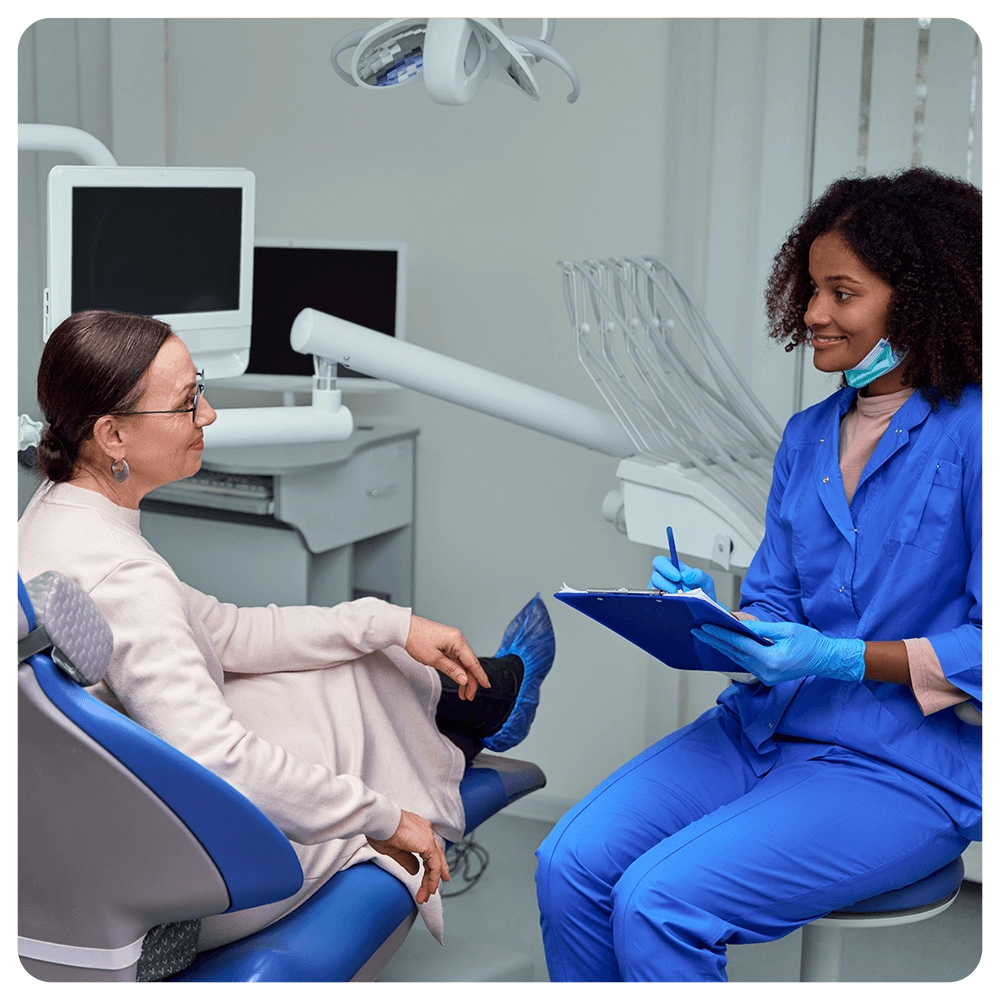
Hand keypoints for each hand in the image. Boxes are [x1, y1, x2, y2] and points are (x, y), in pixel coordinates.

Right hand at [367, 809, 449, 904]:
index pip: (429, 851)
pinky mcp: (427, 843)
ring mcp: (428, 836)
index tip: (431, 878)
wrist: (380, 820)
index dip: (431, 866)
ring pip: (436, 862)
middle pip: (435, 857)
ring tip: (427, 894)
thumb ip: (408, 860)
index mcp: (418, 830)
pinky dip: (433, 878)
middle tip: (431, 890)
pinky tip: (430, 888)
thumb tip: (416, 871)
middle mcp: (426, 831)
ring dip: (431, 881)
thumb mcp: (394, 850)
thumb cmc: (381, 830)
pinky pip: (435, 864)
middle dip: (433, 876)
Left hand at [405, 615, 489, 700]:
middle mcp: (457, 639)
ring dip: (463, 677)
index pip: (473, 661)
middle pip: (469, 663)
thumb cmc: (416, 638)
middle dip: (470, 681)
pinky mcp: (445, 643)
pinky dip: (457, 670)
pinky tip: (458, 679)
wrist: (403, 628)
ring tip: (463, 692)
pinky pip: (456, 658)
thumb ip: (451, 670)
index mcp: (457, 641)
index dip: (480, 676)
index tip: (486, 685)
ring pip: (462, 662)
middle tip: (469, 695)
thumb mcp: (434, 659)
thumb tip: (464, 679)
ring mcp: (451, 641)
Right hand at [649, 555, 719, 602]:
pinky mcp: (659, 604)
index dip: (665, 567)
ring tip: (678, 599)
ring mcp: (660, 592)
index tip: (677, 577)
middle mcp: (664, 579)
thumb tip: (686, 575)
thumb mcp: (706, 582)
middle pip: (655, 575)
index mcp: (673, 569)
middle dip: (665, 583)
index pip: (661, 562)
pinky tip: (674, 605)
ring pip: (653, 590)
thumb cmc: (703, 594)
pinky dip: (664, 604)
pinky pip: (655, 602)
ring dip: (666, 594)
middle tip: (677, 590)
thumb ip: (699, 575)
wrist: (704, 611)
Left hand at [692, 620, 865, 685]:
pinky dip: (733, 652)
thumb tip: (739, 623)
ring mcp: (765, 677)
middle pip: (734, 654)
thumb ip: (761, 628)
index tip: (705, 626)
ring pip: (737, 659)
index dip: (720, 634)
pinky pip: (745, 663)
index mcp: (771, 661)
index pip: (739, 645)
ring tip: (705, 635)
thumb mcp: (786, 630)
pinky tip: (722, 644)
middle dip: (714, 640)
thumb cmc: (810, 643)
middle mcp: (765, 672)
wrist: (826, 660)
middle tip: (697, 630)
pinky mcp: (766, 676)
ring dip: (721, 646)